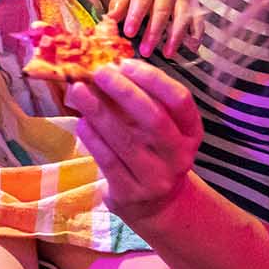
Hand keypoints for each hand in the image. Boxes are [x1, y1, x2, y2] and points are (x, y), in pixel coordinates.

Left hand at [67, 57, 202, 224]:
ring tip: (78, 91)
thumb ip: (140, 101)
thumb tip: (107, 68)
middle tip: (99, 72)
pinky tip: (81, 121)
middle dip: (124, 92)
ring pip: (126, 140)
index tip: (125, 63)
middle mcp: (179, 155)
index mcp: (190, 132)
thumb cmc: (152, 153)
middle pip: (154, 118)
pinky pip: (108, 161)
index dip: (153, 79)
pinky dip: (92, 138)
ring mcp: (156, 177)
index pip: (180, 100)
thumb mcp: (157, 129)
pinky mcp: (131, 193)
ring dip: (99, 111)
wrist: (157, 205)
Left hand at [107, 0, 196, 56]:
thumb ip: (120, 0)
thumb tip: (110, 20)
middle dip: (154, 32)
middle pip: (162, 10)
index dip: (135, 16)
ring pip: (182, 15)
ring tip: (167, 53)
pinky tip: (192, 46)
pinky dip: (197, 32)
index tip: (128, 33)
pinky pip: (198, 16)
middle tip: (145, 51)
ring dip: (176, 36)